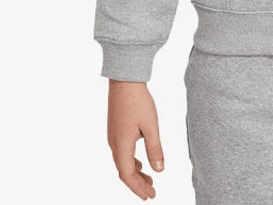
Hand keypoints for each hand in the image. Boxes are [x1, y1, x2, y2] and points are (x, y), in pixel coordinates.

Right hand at [107, 80, 164, 199]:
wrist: (124, 80)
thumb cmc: (138, 101)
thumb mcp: (151, 126)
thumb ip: (155, 149)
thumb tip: (159, 171)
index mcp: (121, 145)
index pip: (127, 175)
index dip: (138, 188)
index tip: (150, 196)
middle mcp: (114, 143)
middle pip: (123, 171)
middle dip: (137, 184)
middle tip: (150, 193)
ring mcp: (113, 136)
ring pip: (122, 162)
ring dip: (135, 173)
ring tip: (149, 180)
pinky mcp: (116, 128)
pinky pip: (122, 152)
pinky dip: (131, 162)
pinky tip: (140, 162)